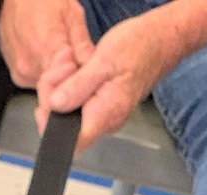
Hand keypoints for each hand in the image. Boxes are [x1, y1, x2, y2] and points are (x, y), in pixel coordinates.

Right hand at [0, 0, 93, 88]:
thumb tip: (93, 67)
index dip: (75, 85)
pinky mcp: (17, 77)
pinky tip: (50, 59)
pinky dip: (48, 76)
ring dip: (59, 79)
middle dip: (69, 83)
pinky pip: (38, 84)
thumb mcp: (71, 13)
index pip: (62, 88)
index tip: (81, 72)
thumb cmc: (42, 0)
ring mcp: (21, 74)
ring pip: (47, 89)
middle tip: (76, 65)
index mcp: (45, 50)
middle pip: (56, 91)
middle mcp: (29, 68)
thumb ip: (82, 44)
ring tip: (63, 58)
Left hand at [36, 13, 172, 154]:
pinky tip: (74, 67)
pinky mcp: (99, 105)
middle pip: (64, 124)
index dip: (52, 125)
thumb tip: (56, 105)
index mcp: (105, 115)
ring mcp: (101, 115)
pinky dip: (69, 84)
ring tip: (70, 60)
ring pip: (67, 111)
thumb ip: (78, 86)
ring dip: (60, 85)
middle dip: (53, 95)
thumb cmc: (139, 48)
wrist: (159, 40)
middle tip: (62, 66)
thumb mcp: (104, 62)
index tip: (47, 102)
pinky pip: (76, 102)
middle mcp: (104, 121)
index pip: (71, 142)